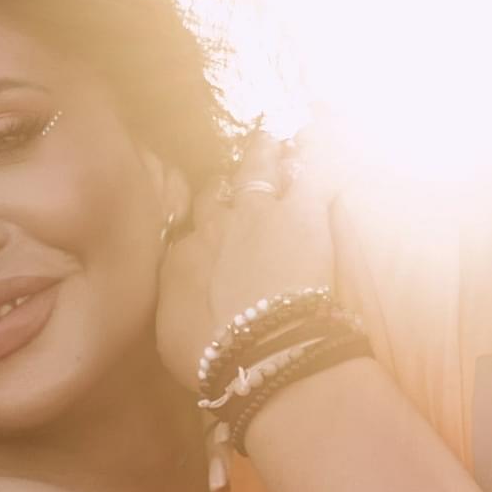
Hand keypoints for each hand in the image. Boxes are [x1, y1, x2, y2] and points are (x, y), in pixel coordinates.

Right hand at [155, 132, 336, 391]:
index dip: (201, 227)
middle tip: (237, 179)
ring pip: (257, 172)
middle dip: (226, 187)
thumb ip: (178, 312)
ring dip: (263, 155)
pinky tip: (315, 130)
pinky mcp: (301, 214)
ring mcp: (257, 215)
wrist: (259, 353)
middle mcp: (213, 228)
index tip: (208, 224)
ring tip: (271, 138)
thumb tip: (183, 310)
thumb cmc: (214, 361)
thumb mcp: (175, 339)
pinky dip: (312, 150)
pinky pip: (309, 170)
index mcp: (180, 260)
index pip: (188, 233)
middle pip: (217, 197)